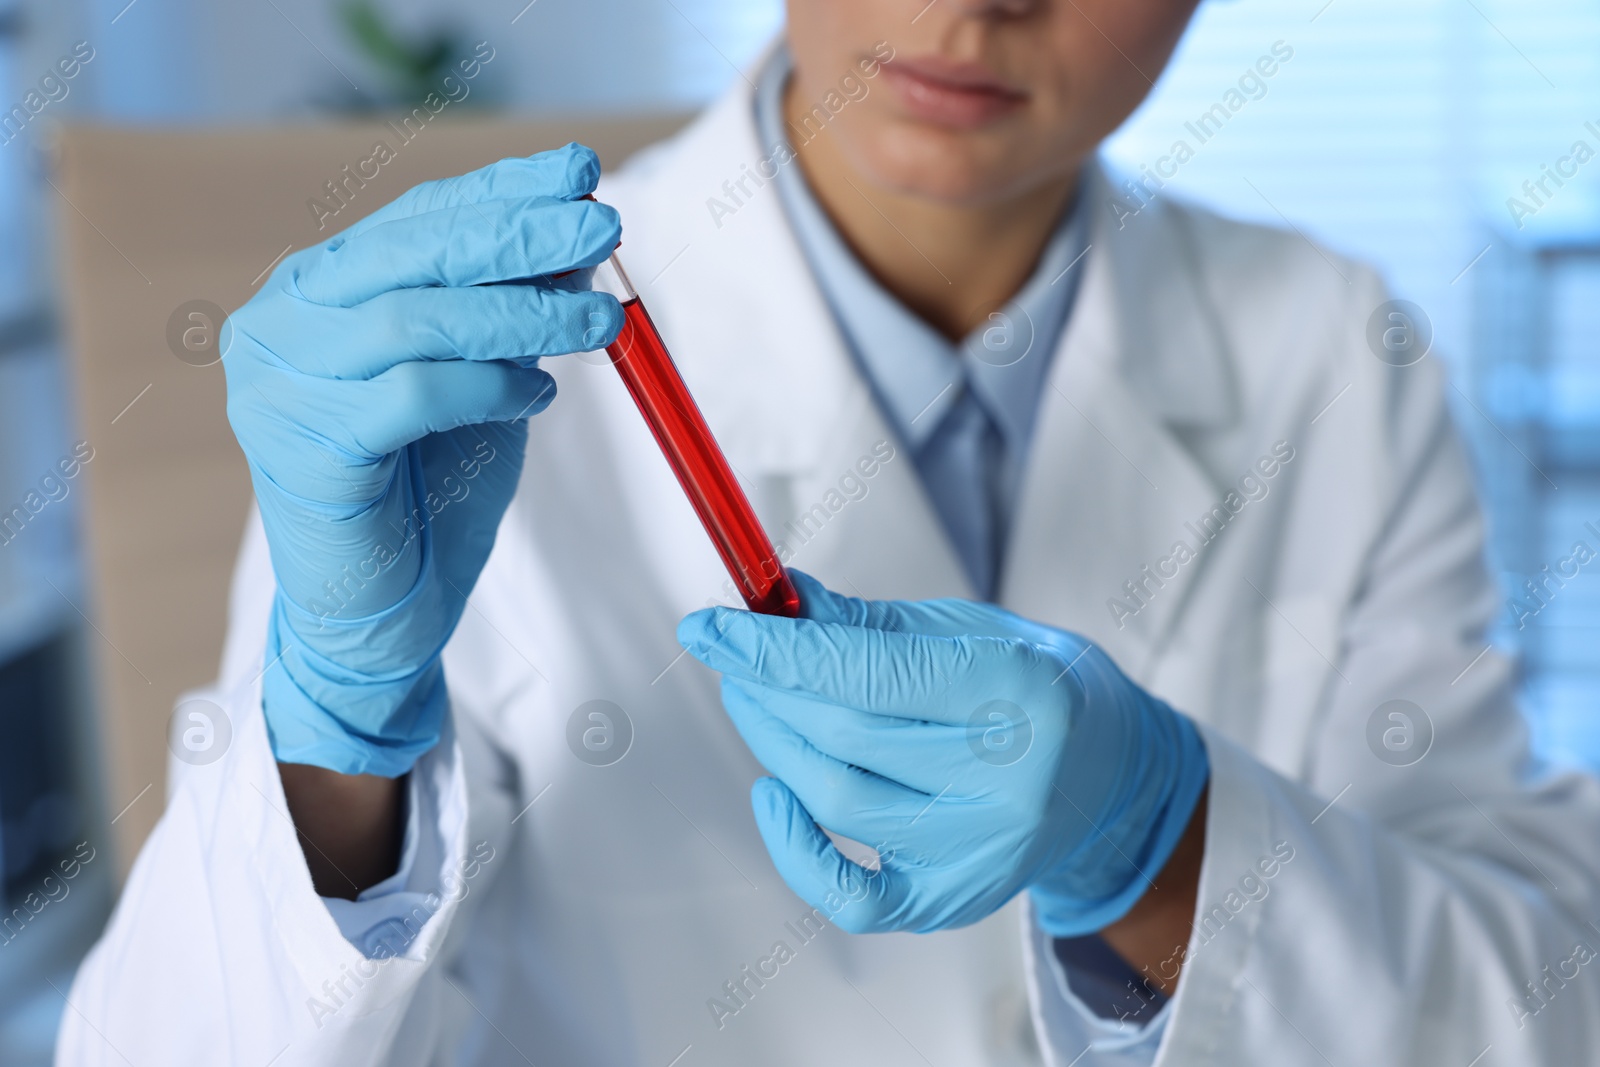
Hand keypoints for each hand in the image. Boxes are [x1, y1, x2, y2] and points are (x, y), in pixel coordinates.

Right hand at [224, 144, 623, 776]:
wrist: (377, 615)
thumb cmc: (429, 495)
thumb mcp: (486, 383)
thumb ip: (514, 317)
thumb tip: (582, 246)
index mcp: (320, 290)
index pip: (418, 218)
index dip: (503, 189)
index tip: (580, 170)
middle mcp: (284, 322)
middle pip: (413, 250)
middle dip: (519, 232)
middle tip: (603, 225)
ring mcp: (280, 383)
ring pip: (415, 319)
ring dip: (523, 315)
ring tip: (600, 328)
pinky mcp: (302, 448)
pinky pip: (411, 394)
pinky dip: (486, 386)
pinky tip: (536, 396)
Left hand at [677, 571, 1208, 934]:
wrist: (1114, 778)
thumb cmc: (1037, 688)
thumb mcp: (974, 632)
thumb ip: (873, 626)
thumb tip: (777, 604)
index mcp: (1023, 691)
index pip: (873, 672)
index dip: (778, 648)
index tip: (714, 623)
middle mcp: (1010, 781)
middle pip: (845, 737)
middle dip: (768, 688)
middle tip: (731, 653)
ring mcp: (983, 853)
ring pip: (838, 802)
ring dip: (773, 744)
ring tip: (754, 698)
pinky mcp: (956, 902)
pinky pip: (852, 896)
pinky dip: (795, 848)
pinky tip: (774, 794)